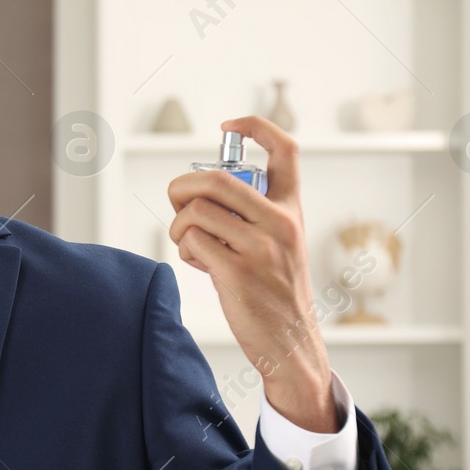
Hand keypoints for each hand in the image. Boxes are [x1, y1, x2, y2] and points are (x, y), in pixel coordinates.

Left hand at [167, 116, 336, 431]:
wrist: (291, 343)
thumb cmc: (274, 292)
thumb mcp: (278, 244)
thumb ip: (249, 216)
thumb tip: (197, 195)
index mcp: (291, 209)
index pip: (285, 150)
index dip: (255, 126)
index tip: (228, 126)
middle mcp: (280, 222)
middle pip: (217, 178)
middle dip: (182, 186)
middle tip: (178, 203)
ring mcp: (260, 247)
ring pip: (197, 211)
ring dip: (179, 226)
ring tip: (192, 244)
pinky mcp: (239, 272)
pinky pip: (194, 241)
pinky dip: (185, 249)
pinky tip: (198, 262)